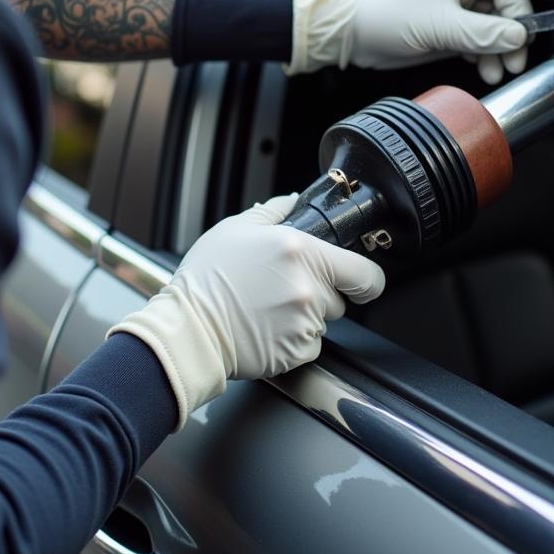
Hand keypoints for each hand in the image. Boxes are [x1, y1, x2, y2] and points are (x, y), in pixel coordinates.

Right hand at [108, 195, 384, 429]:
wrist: (188, 330)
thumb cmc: (206, 280)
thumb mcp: (235, 230)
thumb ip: (272, 212)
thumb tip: (291, 201)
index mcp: (300, 251)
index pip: (364, 273)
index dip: (365, 278)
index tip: (358, 280)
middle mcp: (308, 287)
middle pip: (340, 297)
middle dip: (320, 294)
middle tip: (283, 289)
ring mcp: (304, 322)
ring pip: (323, 322)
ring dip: (304, 317)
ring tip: (267, 308)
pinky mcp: (296, 352)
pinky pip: (308, 345)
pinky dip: (292, 340)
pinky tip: (266, 328)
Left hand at [286, 0, 531, 83]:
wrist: (349, 32)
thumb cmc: (386, 15)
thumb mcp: (440, 25)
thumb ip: (482, 32)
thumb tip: (518, 36)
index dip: (518, 11)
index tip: (520, 38)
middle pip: (501, 10)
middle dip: (508, 38)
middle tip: (513, 62)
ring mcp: (452, 11)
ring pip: (489, 29)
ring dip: (496, 51)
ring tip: (495, 72)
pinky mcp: (443, 32)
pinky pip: (473, 42)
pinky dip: (481, 56)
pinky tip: (481, 68)